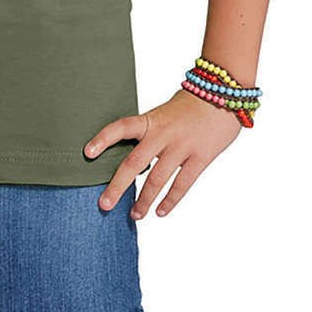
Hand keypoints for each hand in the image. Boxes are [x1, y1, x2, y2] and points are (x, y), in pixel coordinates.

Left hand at [84, 88, 241, 217]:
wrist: (223, 96)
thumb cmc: (190, 106)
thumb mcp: (164, 114)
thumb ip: (150, 133)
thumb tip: (132, 159)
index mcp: (151, 120)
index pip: (121, 127)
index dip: (103, 138)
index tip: (87, 153)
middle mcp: (163, 134)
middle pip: (134, 163)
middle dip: (118, 186)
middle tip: (104, 204)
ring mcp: (182, 147)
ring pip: (157, 179)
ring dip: (144, 200)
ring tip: (134, 215)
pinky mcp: (201, 158)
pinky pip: (182, 185)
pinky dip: (170, 201)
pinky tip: (160, 212)